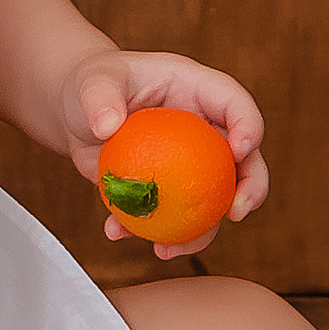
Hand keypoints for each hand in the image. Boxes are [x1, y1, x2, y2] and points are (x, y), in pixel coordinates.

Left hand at [63, 49, 269, 259]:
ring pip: (215, 200)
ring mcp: (192, 163)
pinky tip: (118, 233)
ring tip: (168, 248)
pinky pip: (174, 217)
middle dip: (251, 188)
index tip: (240, 151)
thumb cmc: (91, 85)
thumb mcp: (92, 81)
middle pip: (246, 159)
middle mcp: (205, 129)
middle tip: (236, 213)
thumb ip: (99, 96)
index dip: (249, 126)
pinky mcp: (171, 190)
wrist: (77, 114)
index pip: (235, 104)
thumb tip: (107, 126)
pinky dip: (151, 231)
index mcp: (198, 91)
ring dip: (200, 231)